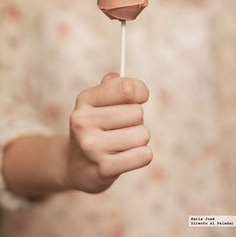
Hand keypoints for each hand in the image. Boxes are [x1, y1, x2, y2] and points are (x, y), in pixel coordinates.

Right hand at [66, 73, 151, 193]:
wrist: (75, 166)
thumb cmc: (95, 128)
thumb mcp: (97, 102)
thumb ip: (113, 86)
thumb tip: (132, 87)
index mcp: (84, 99)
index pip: (126, 88)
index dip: (140, 91)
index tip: (139, 97)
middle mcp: (83, 121)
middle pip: (137, 113)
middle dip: (136, 120)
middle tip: (122, 127)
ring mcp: (91, 146)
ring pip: (142, 134)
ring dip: (139, 139)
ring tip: (122, 143)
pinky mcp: (103, 169)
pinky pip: (143, 155)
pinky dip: (141, 155)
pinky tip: (125, 157)